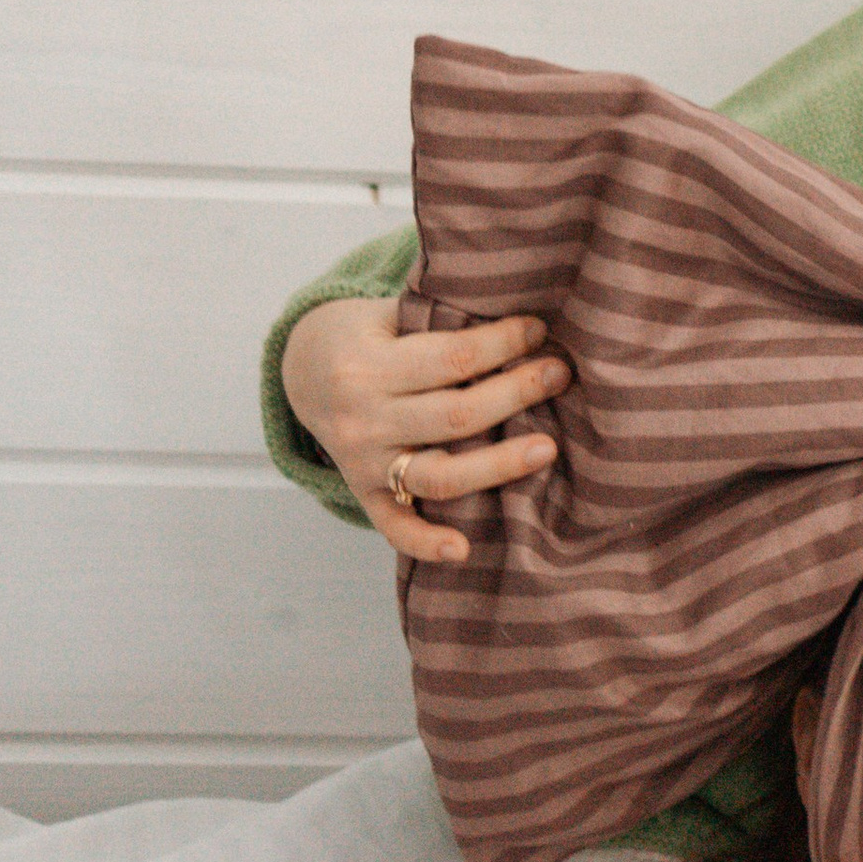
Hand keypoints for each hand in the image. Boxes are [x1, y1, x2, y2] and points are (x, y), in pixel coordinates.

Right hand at [279, 295, 566, 565]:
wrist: (301, 371)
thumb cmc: (364, 335)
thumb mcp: (386, 312)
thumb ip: (438, 315)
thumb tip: (519, 315)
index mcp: (368, 366)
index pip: (451, 358)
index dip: (503, 343)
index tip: (540, 330)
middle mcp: (364, 419)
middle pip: (455, 415)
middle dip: (516, 393)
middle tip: (561, 374)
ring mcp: (364, 463)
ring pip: (439, 474)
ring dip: (498, 465)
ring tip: (548, 448)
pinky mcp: (364, 494)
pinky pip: (395, 527)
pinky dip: (426, 542)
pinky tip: (463, 549)